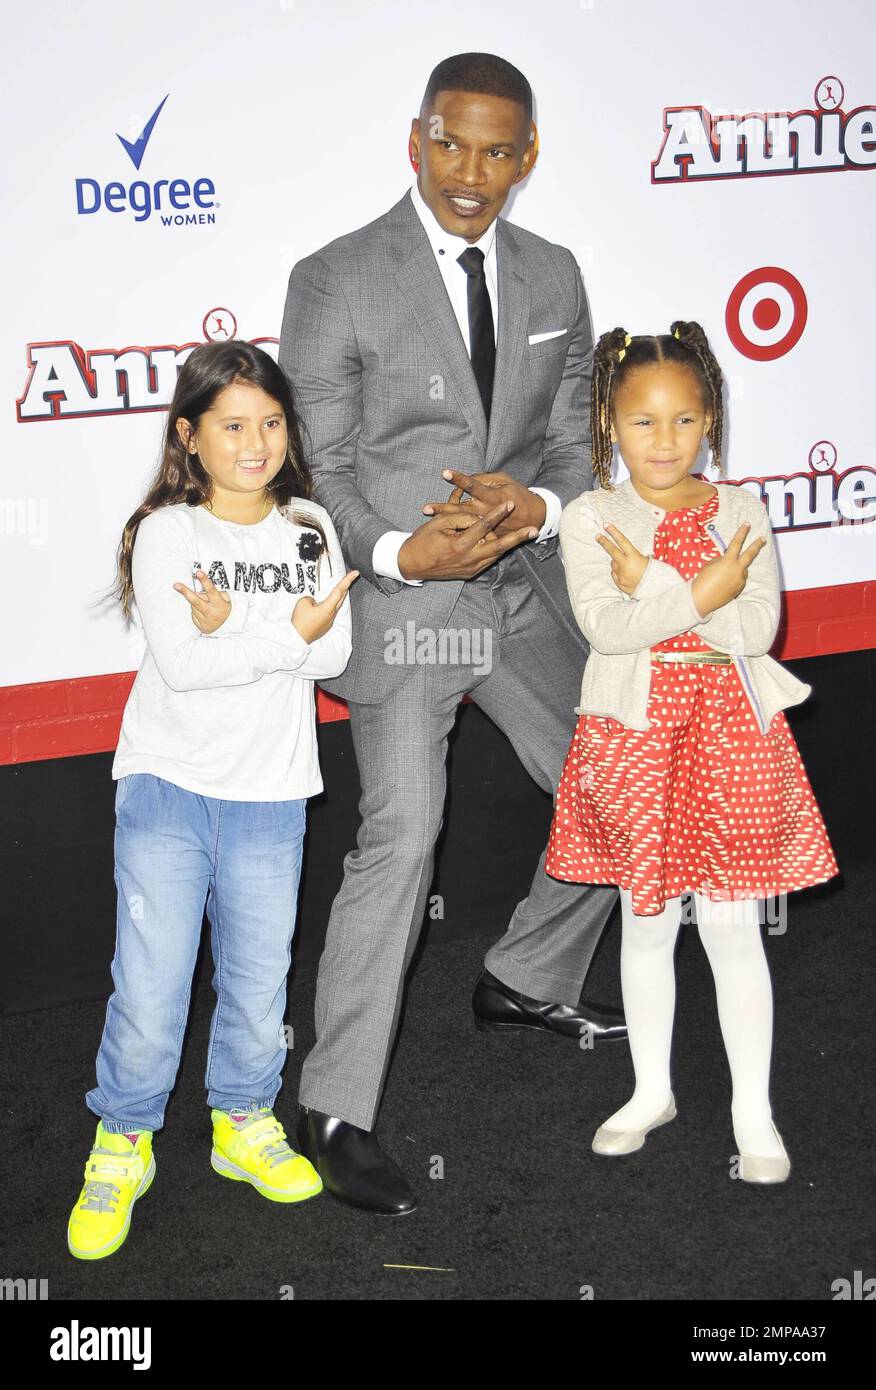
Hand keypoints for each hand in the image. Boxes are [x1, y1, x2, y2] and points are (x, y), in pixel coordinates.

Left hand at [174, 569, 232, 633]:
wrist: (225, 627)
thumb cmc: (224, 608)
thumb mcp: (225, 598)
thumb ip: (213, 592)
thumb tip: (199, 590)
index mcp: (220, 605)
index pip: (211, 591)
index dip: (205, 581)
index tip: (199, 573)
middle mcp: (212, 612)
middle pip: (196, 601)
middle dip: (186, 592)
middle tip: (176, 585)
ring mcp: (205, 620)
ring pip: (193, 605)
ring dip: (196, 601)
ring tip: (205, 604)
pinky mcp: (199, 624)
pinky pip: (193, 612)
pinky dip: (196, 609)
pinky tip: (203, 611)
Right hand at [292, 570, 358, 642]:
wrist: (297, 638)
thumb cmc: (300, 622)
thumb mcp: (303, 603)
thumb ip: (311, 598)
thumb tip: (314, 602)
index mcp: (328, 607)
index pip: (340, 590)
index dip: (348, 580)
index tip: (355, 573)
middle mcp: (331, 614)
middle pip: (341, 597)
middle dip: (345, 587)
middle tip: (347, 579)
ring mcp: (329, 621)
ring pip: (335, 606)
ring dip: (335, 598)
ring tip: (332, 593)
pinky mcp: (325, 626)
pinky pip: (329, 613)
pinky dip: (327, 608)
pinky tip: (319, 608)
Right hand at [398, 497, 539, 581]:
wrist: (412, 565)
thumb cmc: (422, 540)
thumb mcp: (439, 524)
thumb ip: (461, 517)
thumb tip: (479, 516)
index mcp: (460, 545)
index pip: (483, 526)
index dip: (497, 514)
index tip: (510, 504)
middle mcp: (469, 559)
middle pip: (499, 546)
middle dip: (517, 538)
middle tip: (534, 530)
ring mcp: (471, 569)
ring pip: (496, 554)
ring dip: (511, 544)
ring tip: (526, 535)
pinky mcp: (471, 573)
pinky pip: (488, 560)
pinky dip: (497, 550)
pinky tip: (507, 542)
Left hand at [422, 469, 546, 537]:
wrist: (534, 519)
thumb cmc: (520, 495)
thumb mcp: (506, 481)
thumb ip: (487, 479)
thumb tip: (470, 479)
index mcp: (493, 497)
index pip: (473, 486)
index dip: (459, 479)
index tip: (445, 473)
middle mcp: (486, 512)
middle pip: (461, 510)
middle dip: (443, 508)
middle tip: (425, 508)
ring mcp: (485, 525)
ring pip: (461, 522)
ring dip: (444, 518)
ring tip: (427, 514)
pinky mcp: (486, 533)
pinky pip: (469, 530)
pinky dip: (455, 526)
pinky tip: (441, 524)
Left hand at [595, 525, 648, 595]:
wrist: (655, 590)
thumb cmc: (653, 573)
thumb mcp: (646, 560)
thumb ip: (632, 555)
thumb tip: (620, 552)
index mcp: (634, 557)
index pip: (622, 541)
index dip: (614, 532)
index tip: (606, 525)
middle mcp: (625, 565)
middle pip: (612, 551)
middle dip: (604, 542)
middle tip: (598, 536)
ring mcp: (621, 575)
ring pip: (614, 564)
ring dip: (618, 563)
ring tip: (629, 567)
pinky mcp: (619, 583)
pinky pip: (615, 575)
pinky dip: (619, 573)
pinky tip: (627, 575)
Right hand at [691, 523, 766, 618]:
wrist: (702, 598)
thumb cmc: (703, 580)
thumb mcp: (711, 564)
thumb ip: (722, 560)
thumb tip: (729, 559)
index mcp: (728, 561)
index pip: (737, 543)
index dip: (742, 532)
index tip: (747, 524)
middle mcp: (737, 569)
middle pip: (750, 554)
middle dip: (757, 545)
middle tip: (763, 539)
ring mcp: (740, 579)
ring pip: (742, 569)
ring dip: (736, 569)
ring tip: (723, 576)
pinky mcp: (740, 588)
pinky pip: (739, 579)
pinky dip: (733, 578)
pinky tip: (724, 583)